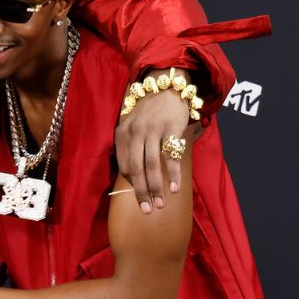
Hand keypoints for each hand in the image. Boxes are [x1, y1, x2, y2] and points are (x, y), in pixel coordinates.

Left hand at [114, 68, 198, 213]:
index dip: (131, 184)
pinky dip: (173, 174)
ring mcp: (153, 130)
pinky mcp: (170, 128)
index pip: (124, 165)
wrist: (166, 87)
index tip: (139, 199)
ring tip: (161, 204)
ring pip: (152, 165)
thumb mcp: (133, 126)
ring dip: (156, 188)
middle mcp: (135, 132)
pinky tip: (175, 188)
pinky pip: (170, 156)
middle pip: (137, 168)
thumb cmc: (150, 112)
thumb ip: (131, 147)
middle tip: (147, 211)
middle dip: (142, 192)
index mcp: (122, 133)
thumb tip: (134, 177)